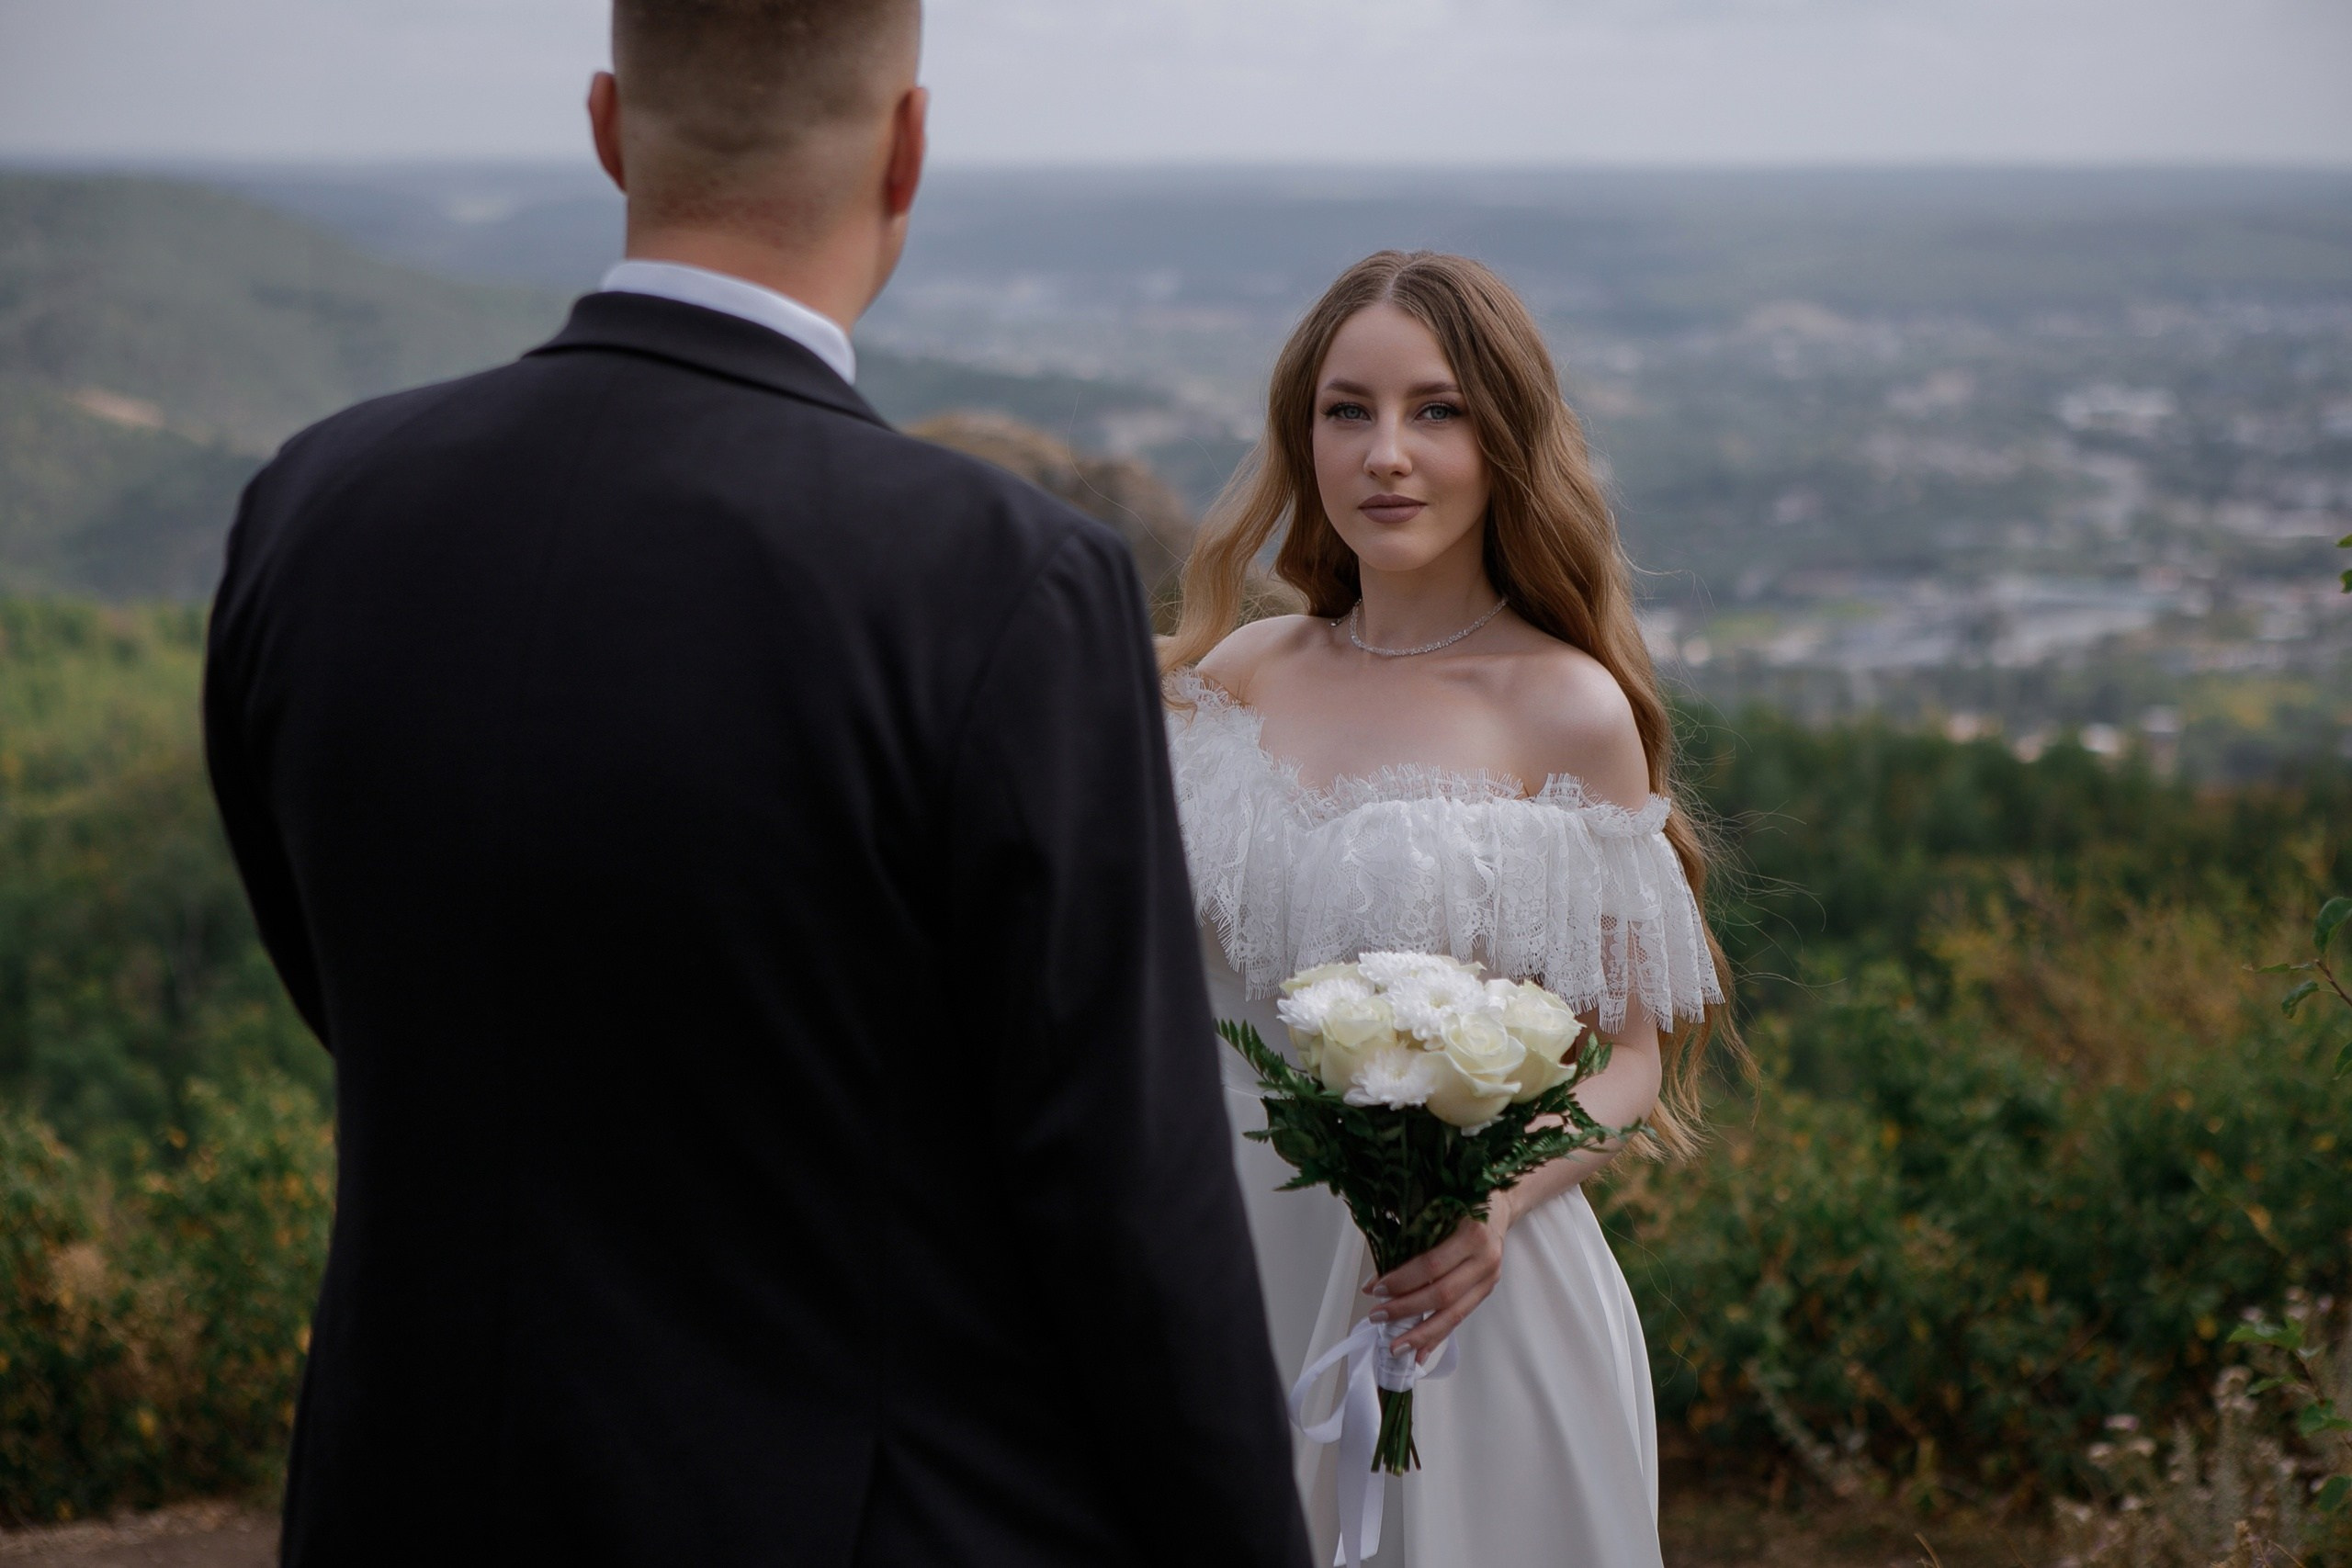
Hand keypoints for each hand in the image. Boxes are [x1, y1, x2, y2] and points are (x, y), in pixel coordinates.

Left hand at [1365, 1192, 1516, 1359]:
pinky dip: (1438, 1337)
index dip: (1403, 1280)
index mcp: (1473, 1233)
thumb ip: (1407, 1239)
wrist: (1499, 1203)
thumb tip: (1373, 1282)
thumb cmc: (1460, 1200)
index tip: (1376, 1290)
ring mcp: (1489, 1278)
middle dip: (1407, 1309)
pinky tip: (1420, 1353)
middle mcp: (1485, 1259)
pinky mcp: (1486, 1291)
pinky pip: (1460, 1318)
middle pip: (1443, 1294)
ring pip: (1454, 1314)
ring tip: (1396, 1348)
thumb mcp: (1435, 1208)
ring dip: (1422, 1334)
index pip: (1432, 1265)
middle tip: (1377, 1317)